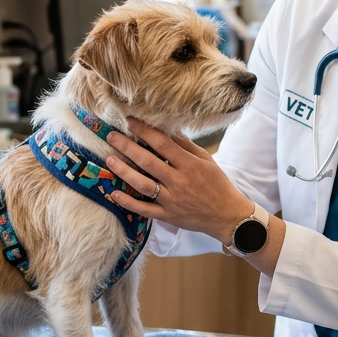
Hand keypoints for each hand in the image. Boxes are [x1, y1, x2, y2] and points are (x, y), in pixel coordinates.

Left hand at [105, 119, 253, 245]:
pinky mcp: (168, 216)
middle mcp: (179, 181)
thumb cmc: (217, 184)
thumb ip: (186, 146)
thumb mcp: (206, 161)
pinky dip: (128, 202)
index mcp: (190, 165)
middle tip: (110, 136)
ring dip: (124, 171)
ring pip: (143, 184)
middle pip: (148, 162)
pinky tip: (113, 193)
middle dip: (127, 147)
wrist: (228, 216)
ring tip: (109, 159)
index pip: (163, 143)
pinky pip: (144, 209)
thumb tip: (167, 129)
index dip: (145, 130)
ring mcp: (172, 200)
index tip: (130, 121)